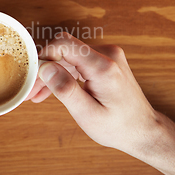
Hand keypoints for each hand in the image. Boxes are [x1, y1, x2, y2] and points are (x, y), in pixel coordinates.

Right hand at [26, 32, 157, 154]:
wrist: (143, 130)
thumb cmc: (118, 127)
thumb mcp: (88, 114)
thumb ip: (65, 89)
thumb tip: (45, 68)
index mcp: (103, 67)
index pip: (64, 44)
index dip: (44, 56)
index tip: (34, 75)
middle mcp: (107, 55)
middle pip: (64, 50)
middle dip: (44, 68)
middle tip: (30, 89)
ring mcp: (107, 56)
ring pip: (68, 56)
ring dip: (52, 73)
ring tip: (36, 93)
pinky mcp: (105, 61)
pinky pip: (77, 62)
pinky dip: (63, 74)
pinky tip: (50, 89)